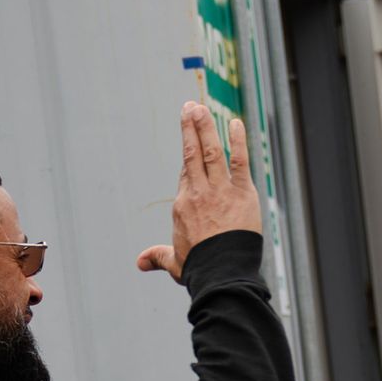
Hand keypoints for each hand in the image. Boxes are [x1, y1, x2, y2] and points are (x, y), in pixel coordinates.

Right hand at [136, 102, 260, 279]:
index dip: (189, 152)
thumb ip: (158, 256)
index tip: (190, 135)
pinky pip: (239, 161)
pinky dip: (237, 141)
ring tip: (201, 107)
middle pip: (192, 153)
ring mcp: (219, 190)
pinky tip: (236, 123)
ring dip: (205, 127)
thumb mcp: (175, 261)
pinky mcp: (241, 193)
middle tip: (190, 107)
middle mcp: (198, 192)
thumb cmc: (200, 268)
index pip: (187, 172)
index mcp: (183, 205)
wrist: (222, 273)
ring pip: (211, 151)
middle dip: (190, 128)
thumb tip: (140, 262)